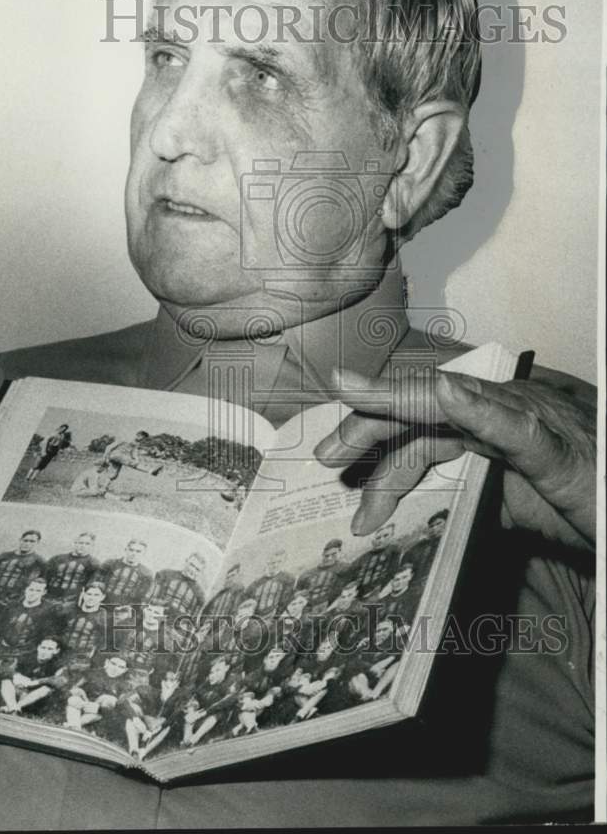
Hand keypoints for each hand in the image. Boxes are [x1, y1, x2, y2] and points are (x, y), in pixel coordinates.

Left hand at [315, 366, 595, 550]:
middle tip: (325, 452)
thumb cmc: (579, 499)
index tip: (330, 450)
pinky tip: (449, 392)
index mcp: (486, 426)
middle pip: (421, 408)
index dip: (372, 429)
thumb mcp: (510, 502)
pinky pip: (516, 426)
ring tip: (354, 392)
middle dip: (368, 422)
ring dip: (400, 400)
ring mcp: (528, 423)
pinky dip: (480, 409)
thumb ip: (469, 494)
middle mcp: (499, 414)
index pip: (418, 420)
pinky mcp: (557, 448)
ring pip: (454, 403)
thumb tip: (423, 510)